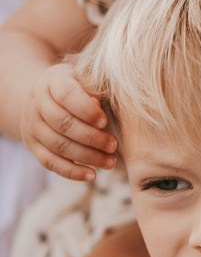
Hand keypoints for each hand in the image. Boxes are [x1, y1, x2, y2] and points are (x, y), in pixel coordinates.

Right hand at [20, 62, 116, 180]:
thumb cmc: (77, 87)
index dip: (86, 110)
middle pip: (63, 124)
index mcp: (52, 82)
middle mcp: (37, 103)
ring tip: (110, 162)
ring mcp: (32, 126)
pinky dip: (72, 171)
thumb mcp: (86, 80)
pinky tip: (92, 175)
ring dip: (87, 156)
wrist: (45, 95)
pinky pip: (50, 162)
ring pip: (58, 145)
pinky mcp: (32, 146)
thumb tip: (98, 107)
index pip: (66, 95)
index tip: (104, 121)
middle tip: (113, 145)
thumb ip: (94, 90)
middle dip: (91, 137)